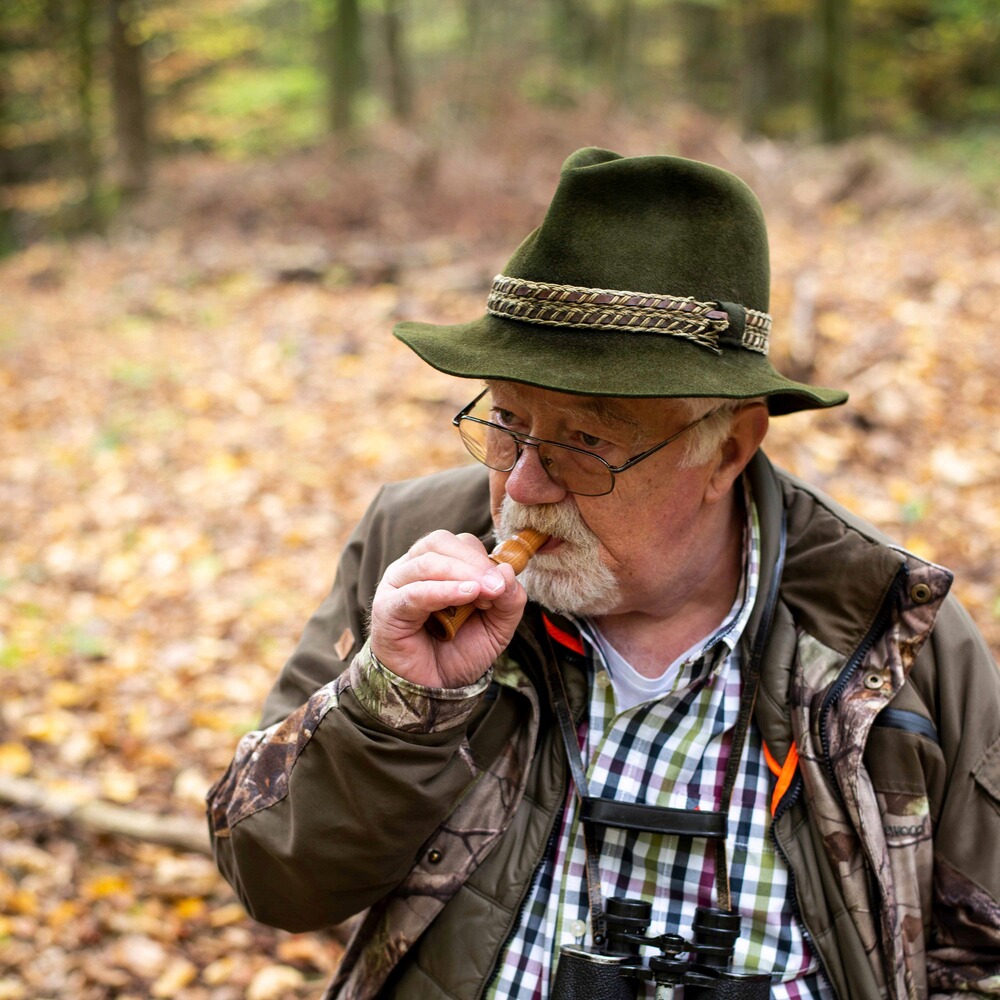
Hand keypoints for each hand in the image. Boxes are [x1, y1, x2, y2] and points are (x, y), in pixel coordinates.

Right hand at [369, 530, 526, 688]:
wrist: (433, 690)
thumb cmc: (459, 652)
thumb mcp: (497, 627)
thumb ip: (509, 600)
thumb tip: (508, 570)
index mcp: (438, 565)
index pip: (460, 543)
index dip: (483, 558)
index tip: (501, 585)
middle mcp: (413, 569)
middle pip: (440, 542)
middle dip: (473, 561)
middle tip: (496, 585)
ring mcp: (396, 586)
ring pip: (427, 563)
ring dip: (461, 574)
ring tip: (484, 593)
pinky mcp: (387, 609)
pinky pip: (414, 593)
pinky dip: (443, 591)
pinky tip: (467, 595)